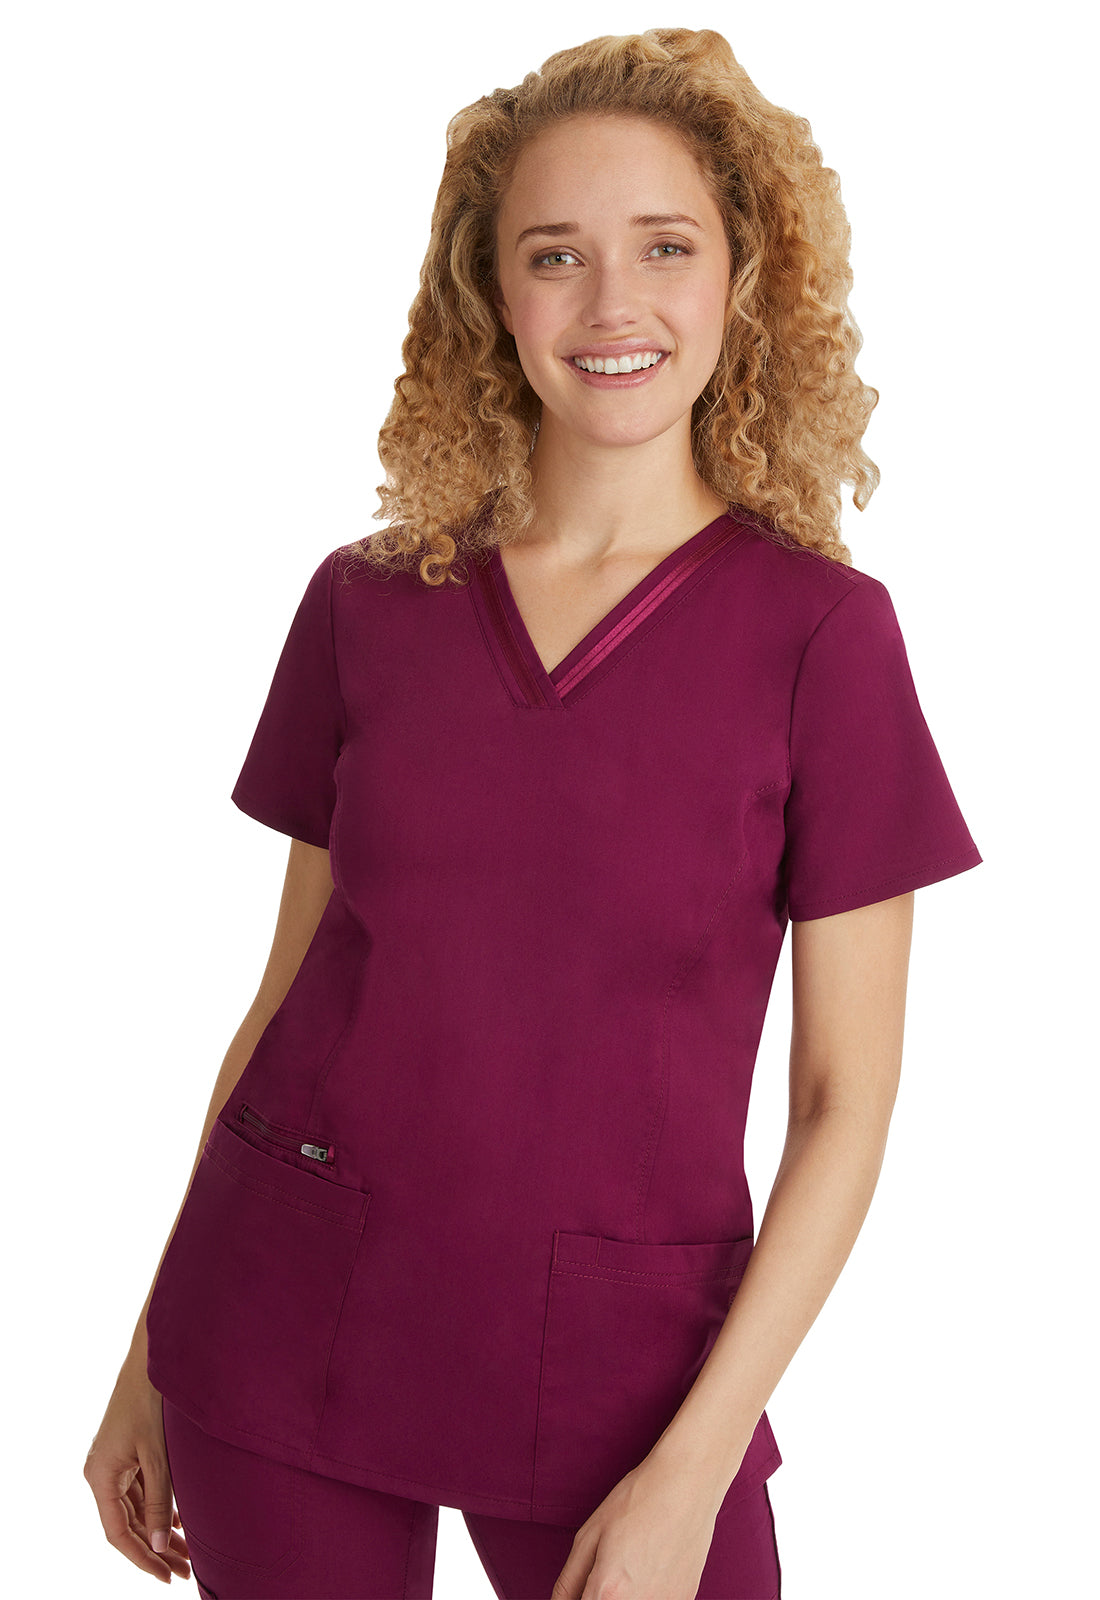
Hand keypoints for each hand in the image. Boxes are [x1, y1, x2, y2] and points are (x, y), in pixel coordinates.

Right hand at [84, 1354, 190, 1584]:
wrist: (152, 1359)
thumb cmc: (151, 1402)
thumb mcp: (158, 1455)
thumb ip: (159, 1500)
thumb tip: (159, 1545)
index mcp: (100, 1476)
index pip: (118, 1533)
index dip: (142, 1558)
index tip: (166, 1576)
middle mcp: (102, 1473)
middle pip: (128, 1524)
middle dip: (155, 1549)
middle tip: (183, 1570)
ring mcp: (114, 1464)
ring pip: (135, 1511)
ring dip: (158, 1531)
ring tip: (186, 1554)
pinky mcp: (127, 1454)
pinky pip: (140, 1493)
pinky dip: (159, 1509)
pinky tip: (179, 1523)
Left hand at [550, 1453, 721, 1599]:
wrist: (687, 1484)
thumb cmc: (639, 1501)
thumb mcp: (589, 1536)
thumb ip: (568, 1583)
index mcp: (607, 1592)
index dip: (581, 1599)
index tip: (586, 1587)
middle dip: (599, 1596)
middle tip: (606, 1570)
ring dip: (623, 1595)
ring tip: (629, 1566)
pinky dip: (646, 1593)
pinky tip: (649, 1569)